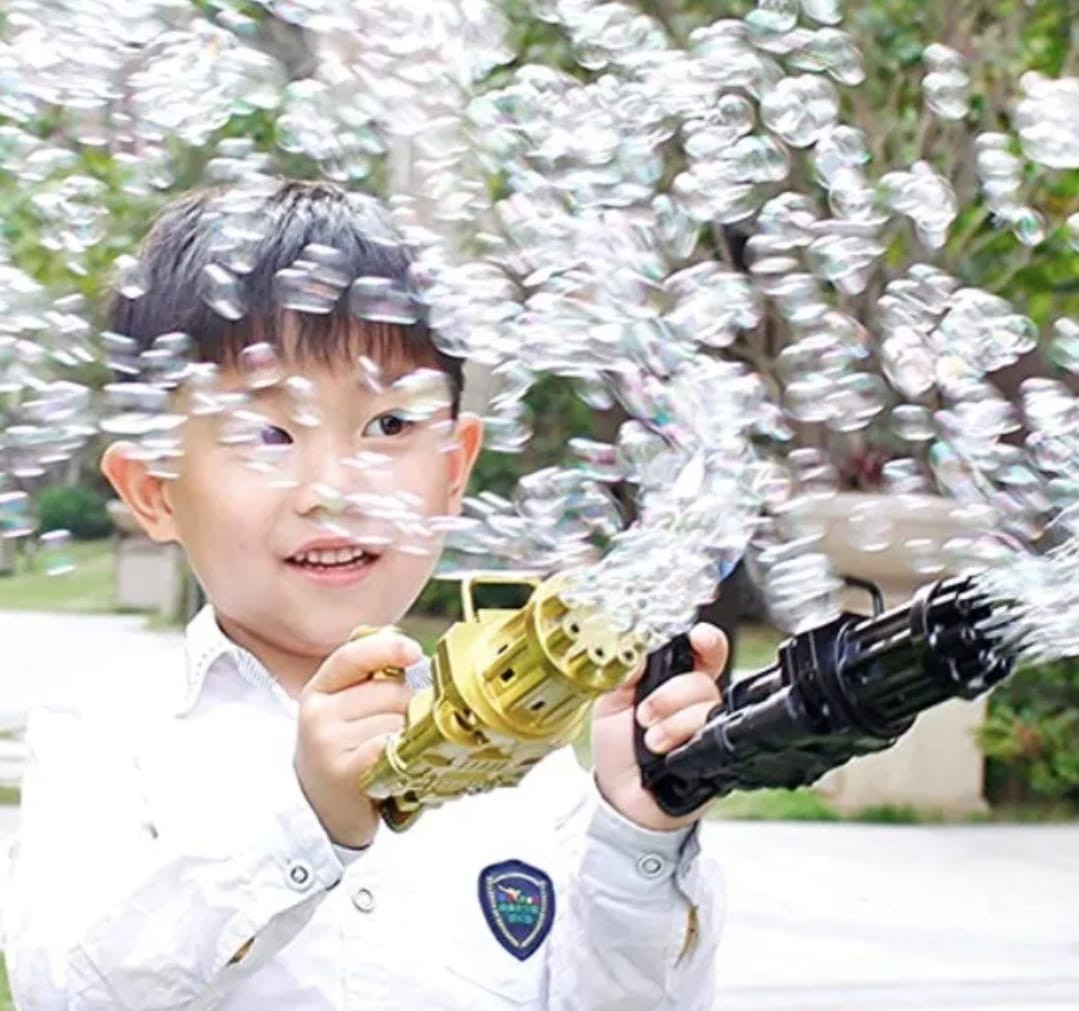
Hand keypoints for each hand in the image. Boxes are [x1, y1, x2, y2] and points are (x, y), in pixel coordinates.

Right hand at [294, 631, 420, 849]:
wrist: (319, 816)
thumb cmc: (343, 757)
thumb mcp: (344, 714)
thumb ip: (369, 683)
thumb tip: (413, 654)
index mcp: (318, 692)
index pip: (352, 657)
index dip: (387, 648)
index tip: (415, 651)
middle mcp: (318, 715)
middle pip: (390, 691)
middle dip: (407, 708)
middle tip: (394, 736)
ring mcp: (328, 744)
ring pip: (397, 720)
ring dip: (408, 737)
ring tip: (392, 757)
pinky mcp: (345, 773)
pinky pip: (390, 746)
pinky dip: (402, 754)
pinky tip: (397, 768)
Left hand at [592, 623, 726, 831]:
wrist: (623, 798)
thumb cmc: (618, 751)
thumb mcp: (610, 703)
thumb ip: (624, 673)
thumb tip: (635, 646)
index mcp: (671, 680)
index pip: (701, 652)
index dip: (706, 641)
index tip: (699, 638)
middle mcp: (693, 701)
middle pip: (703, 678)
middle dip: (671, 695)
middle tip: (645, 715)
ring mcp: (707, 727)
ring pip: (707, 706)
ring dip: (672, 723)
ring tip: (651, 742)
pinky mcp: (716, 753)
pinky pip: (712, 736)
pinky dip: (683, 741)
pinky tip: (666, 753)